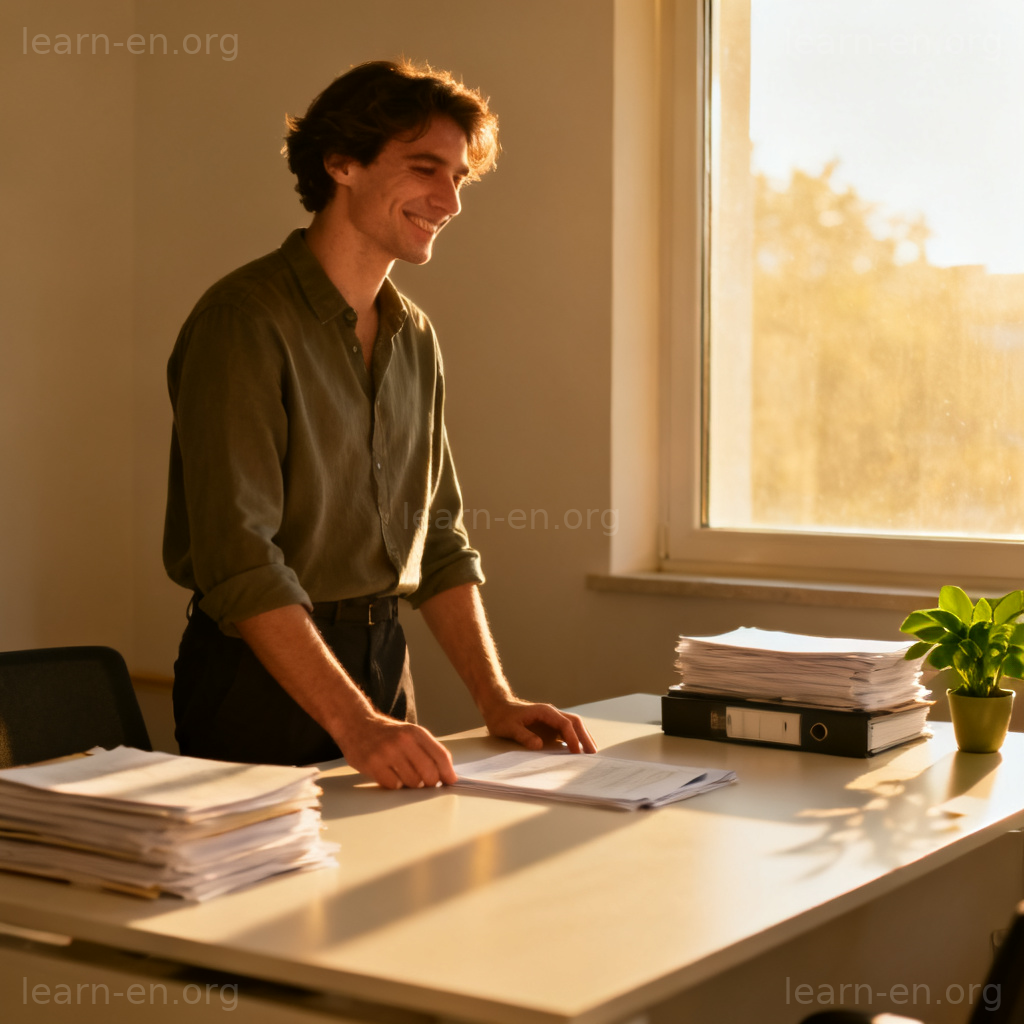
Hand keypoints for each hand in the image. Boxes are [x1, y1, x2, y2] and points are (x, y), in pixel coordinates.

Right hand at [340, 713, 457, 789]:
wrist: (356, 724)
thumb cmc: (388, 734)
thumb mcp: (411, 734)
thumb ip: (429, 751)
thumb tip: (448, 775)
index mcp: (416, 732)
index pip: (441, 756)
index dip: (448, 773)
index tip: (450, 782)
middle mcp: (403, 741)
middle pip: (429, 773)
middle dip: (429, 783)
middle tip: (423, 782)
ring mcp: (387, 752)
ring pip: (413, 782)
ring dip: (411, 785)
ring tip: (403, 775)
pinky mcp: (372, 764)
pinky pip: (393, 786)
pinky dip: (395, 785)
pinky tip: (390, 775)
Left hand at [481, 697, 597, 753]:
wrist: (497, 707)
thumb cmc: (502, 717)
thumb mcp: (509, 728)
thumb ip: (523, 736)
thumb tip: (539, 745)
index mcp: (545, 712)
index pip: (565, 724)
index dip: (572, 738)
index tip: (577, 752)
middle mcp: (551, 714)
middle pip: (575, 723)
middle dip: (585, 737)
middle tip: (593, 753)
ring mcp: (551, 719)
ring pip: (573, 725)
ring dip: (583, 737)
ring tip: (591, 752)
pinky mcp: (549, 726)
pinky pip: (566, 731)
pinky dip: (575, 739)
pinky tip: (578, 750)